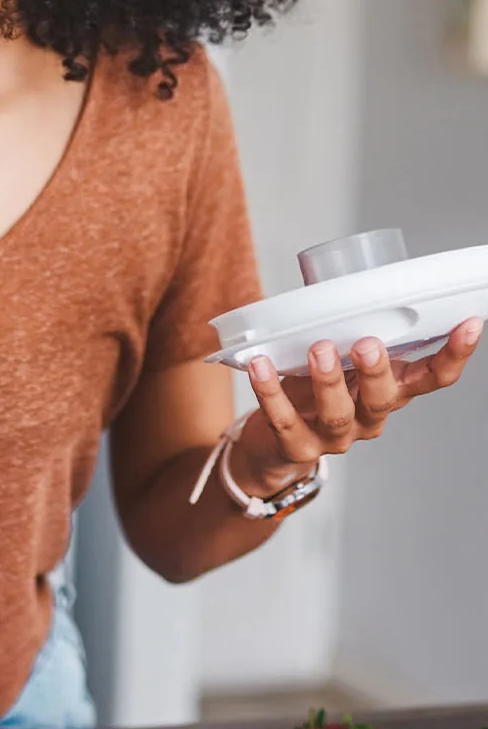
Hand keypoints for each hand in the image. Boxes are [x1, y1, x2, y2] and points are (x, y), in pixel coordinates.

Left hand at [228, 318, 482, 497]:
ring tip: (318, 350)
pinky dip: (271, 392)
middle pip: (385, 399)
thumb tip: (342, 281)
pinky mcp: (297, 447)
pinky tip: (261, 366)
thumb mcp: (340, 360)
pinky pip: (285, 421)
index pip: (432, 379)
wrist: (274, 444)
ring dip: (328, 380)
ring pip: (338, 414)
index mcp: (389, 392)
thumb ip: (346, 330)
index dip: (453, 355)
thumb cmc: (312, 390)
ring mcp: (335, 437)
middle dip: (377, 371)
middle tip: (367, 343)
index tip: (468, 323)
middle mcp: (369, 418)